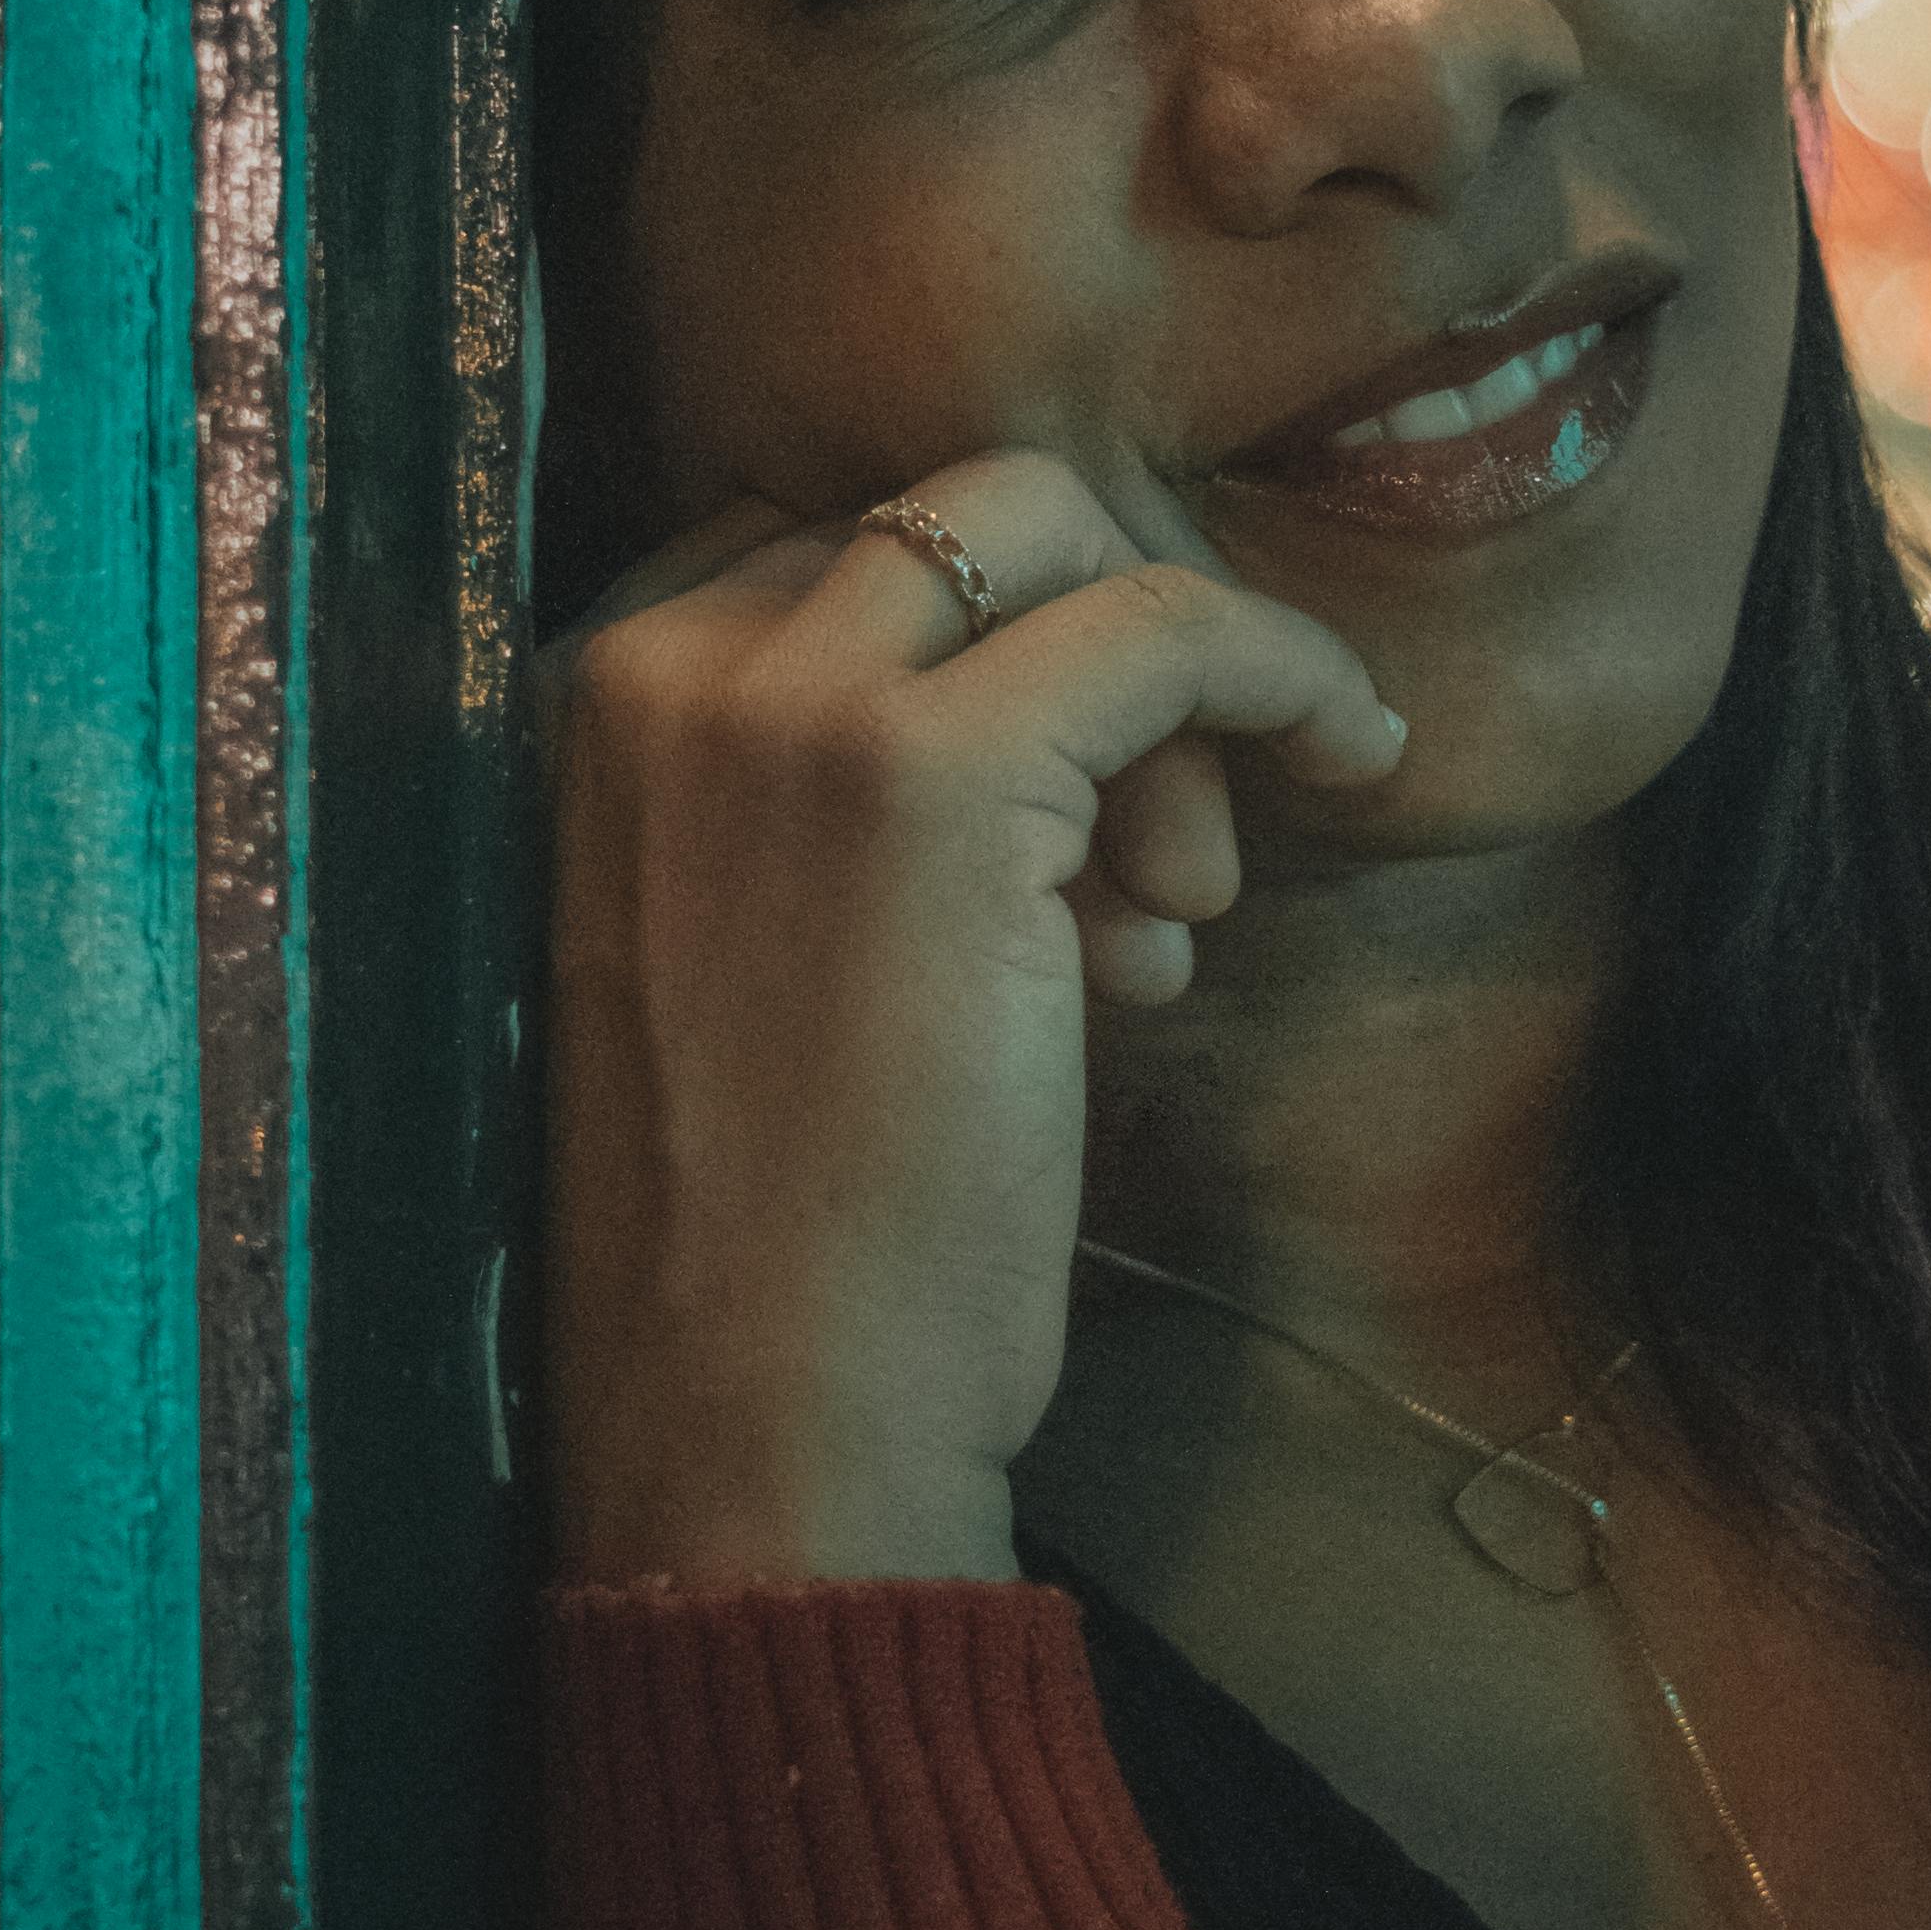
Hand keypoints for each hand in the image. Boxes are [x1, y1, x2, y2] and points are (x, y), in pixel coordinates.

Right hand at [537, 452, 1409, 1587]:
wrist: (760, 1417)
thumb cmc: (772, 1236)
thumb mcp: (754, 952)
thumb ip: (844, 804)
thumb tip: (1074, 737)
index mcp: (581, 704)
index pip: (835, 551)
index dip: (985, 653)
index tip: (1063, 815)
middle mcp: (659, 668)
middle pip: (949, 512)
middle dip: (1085, 635)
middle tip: (1152, 854)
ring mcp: (788, 708)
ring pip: (1052, 532)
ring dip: (1167, 690)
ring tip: (1170, 919)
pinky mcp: (933, 774)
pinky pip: (1164, 628)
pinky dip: (1278, 667)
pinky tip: (1350, 751)